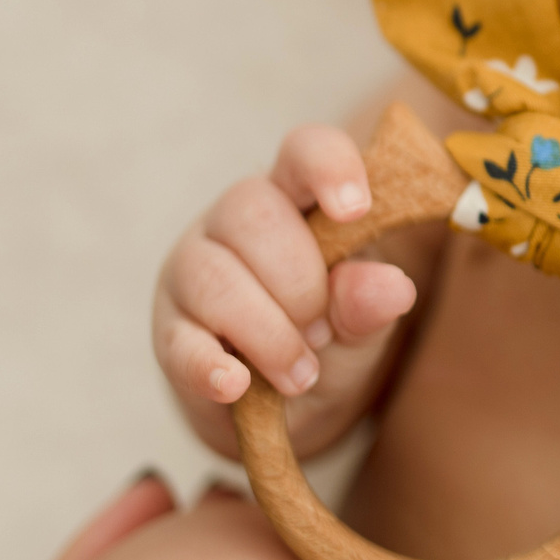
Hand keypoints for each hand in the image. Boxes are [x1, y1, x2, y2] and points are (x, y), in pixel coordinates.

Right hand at [152, 125, 418, 446]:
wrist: (282, 409)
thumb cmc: (327, 340)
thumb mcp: (362, 324)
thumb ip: (371, 303)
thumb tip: (391, 287)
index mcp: (294, 198)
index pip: (305, 151)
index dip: (330, 167)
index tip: (356, 208)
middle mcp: (233, 222)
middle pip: (255, 214)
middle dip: (300, 282)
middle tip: (324, 332)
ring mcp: (191, 273)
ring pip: (216, 278)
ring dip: (270, 333)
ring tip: (301, 373)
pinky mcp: (168, 332)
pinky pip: (180, 341)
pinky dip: (211, 366)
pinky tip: (237, 384)